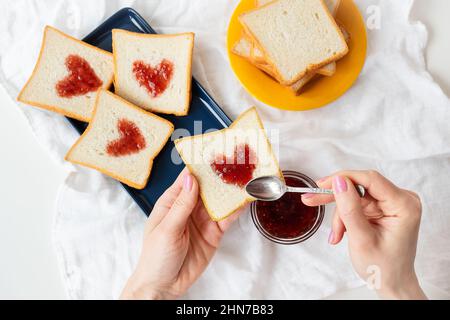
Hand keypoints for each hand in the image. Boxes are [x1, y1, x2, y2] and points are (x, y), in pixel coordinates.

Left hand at [120, 169, 239, 298]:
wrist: (164, 286)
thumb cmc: (156, 257)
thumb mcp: (167, 229)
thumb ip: (181, 205)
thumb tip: (192, 179)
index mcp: (171, 202)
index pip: (187, 179)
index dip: (200, 166)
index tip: (213, 153)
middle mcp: (188, 208)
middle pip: (206, 187)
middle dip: (219, 176)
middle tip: (236, 162)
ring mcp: (202, 220)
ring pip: (218, 201)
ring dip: (230, 190)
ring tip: (245, 177)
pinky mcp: (214, 233)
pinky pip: (227, 218)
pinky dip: (236, 209)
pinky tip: (245, 199)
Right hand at [302, 170, 426, 299]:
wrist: (392, 282)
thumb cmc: (383, 267)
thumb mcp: (362, 239)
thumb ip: (350, 209)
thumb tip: (339, 182)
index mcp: (404, 205)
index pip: (370, 179)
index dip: (343, 178)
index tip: (321, 184)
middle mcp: (400, 200)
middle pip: (360, 185)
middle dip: (336, 196)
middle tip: (312, 198)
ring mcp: (391, 203)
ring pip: (354, 195)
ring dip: (341, 214)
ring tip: (336, 234)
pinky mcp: (382, 208)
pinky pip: (356, 203)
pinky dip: (345, 217)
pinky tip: (341, 231)